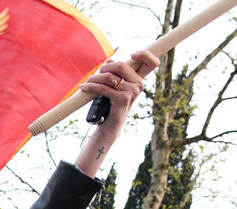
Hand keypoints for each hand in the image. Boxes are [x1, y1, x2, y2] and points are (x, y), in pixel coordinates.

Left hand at [75, 50, 159, 176]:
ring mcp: (132, 92)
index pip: (152, 62)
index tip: (132, 54)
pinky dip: (91, 86)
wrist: (110, 125)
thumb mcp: (116, 86)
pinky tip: (84, 87)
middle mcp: (139, 85)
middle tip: (97, 74)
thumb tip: (111, 60)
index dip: (145, 54)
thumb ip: (116, 72)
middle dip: (106, 67)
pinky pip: (104, 88)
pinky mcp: (123, 99)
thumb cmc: (111, 104)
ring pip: (109, 76)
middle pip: (122, 65)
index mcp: (140, 79)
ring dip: (95, 78)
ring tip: (87, 82)